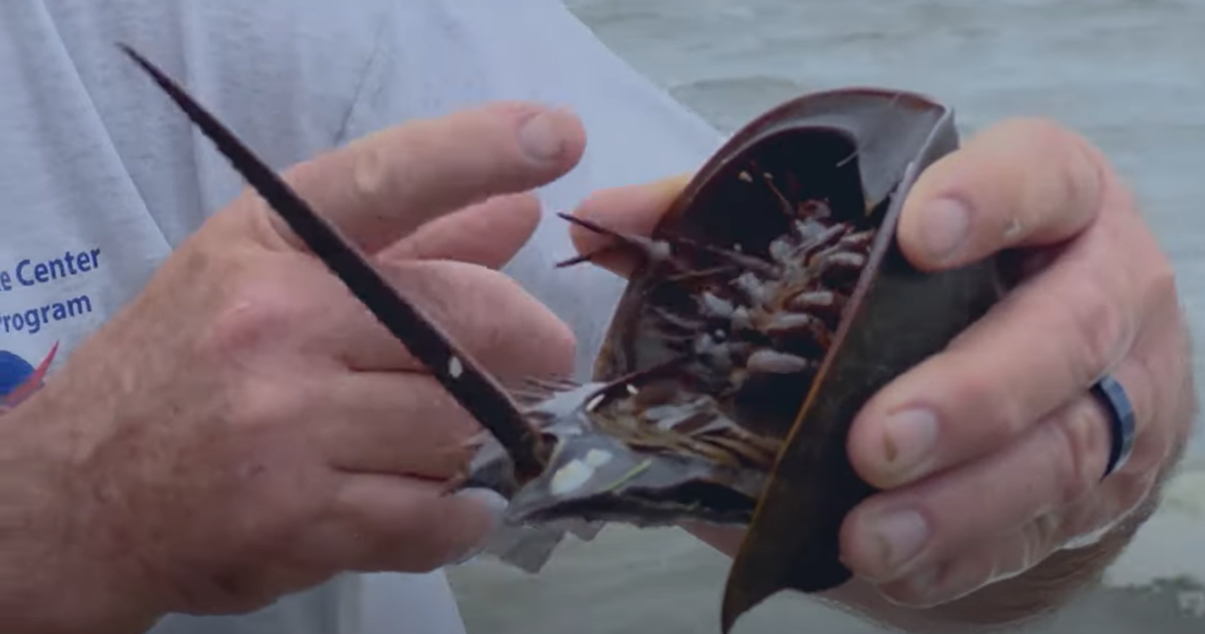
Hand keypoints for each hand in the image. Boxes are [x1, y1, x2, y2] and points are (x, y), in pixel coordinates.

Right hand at [0, 102, 585, 632]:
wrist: (78, 493)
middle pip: (465, 322)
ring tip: (447, 437)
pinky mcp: (297, 520)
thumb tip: (518, 214)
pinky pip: (434, 517)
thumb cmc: (189, 363)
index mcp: (268, 244)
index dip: (479, 152)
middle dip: (531, 345)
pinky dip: (459, 517)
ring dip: (477, 439)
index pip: (387, 179)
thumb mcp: (269, 274)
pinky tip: (443, 501)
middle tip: (542, 357)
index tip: (555, 138)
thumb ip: (404, 245)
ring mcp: (283, 426)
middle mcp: (272, 322)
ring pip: (459, 427)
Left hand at [566, 118, 1193, 625]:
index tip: (920, 233)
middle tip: (876, 441)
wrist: (1054, 365)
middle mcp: (1095, 291)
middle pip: (1061, 333)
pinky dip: (964, 553)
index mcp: (1048, 202)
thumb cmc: (938, 280)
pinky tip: (898, 566)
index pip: (1041, 176)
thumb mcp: (867, 228)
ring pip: (1060, 451)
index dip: (991, 199)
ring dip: (962, 504)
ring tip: (872, 536)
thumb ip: (741, 219)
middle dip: (970, 393)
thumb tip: (607, 223)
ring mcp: (1112, 394)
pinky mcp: (1099, 483)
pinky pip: (1040, 528)